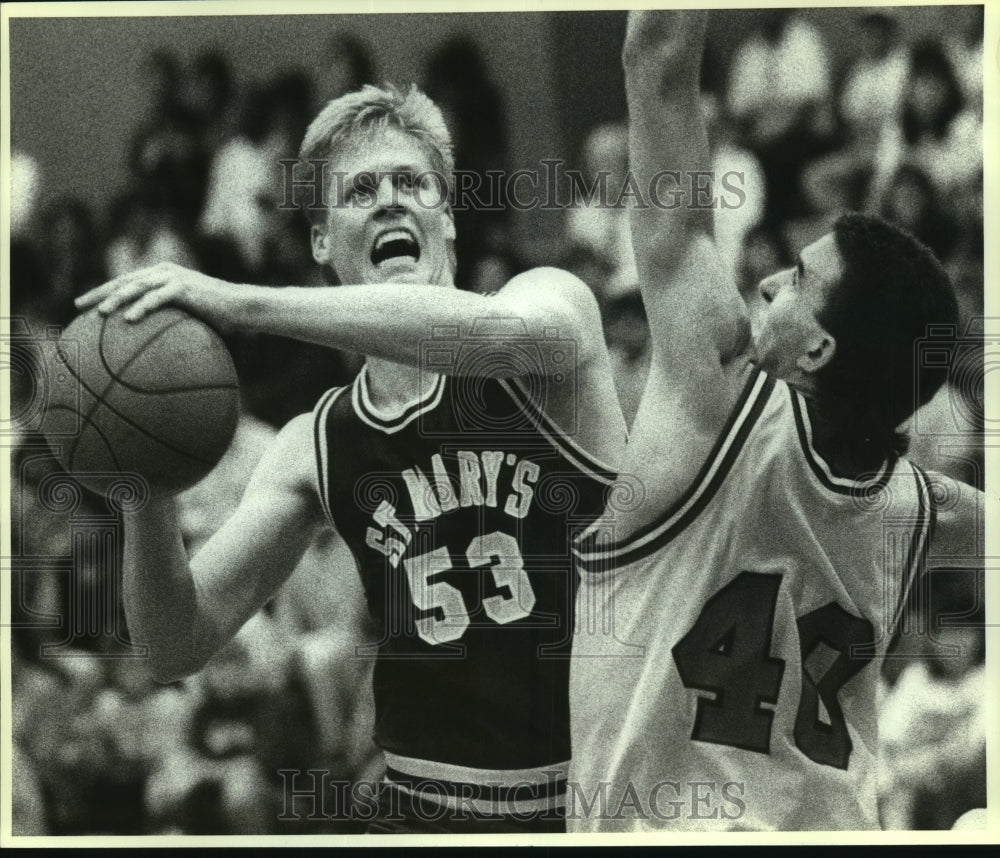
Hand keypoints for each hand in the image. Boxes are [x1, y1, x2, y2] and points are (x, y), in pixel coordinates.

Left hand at [74, 262, 254, 332]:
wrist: (240, 307)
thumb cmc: (217, 316)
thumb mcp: (187, 317)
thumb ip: (166, 321)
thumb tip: (148, 346)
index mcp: (161, 276)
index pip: (125, 282)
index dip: (102, 292)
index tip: (82, 306)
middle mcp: (163, 272)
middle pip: (123, 281)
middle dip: (99, 293)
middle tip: (78, 306)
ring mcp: (172, 277)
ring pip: (136, 286)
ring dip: (115, 299)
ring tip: (100, 314)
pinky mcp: (183, 286)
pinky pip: (157, 297)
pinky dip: (141, 307)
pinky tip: (128, 319)